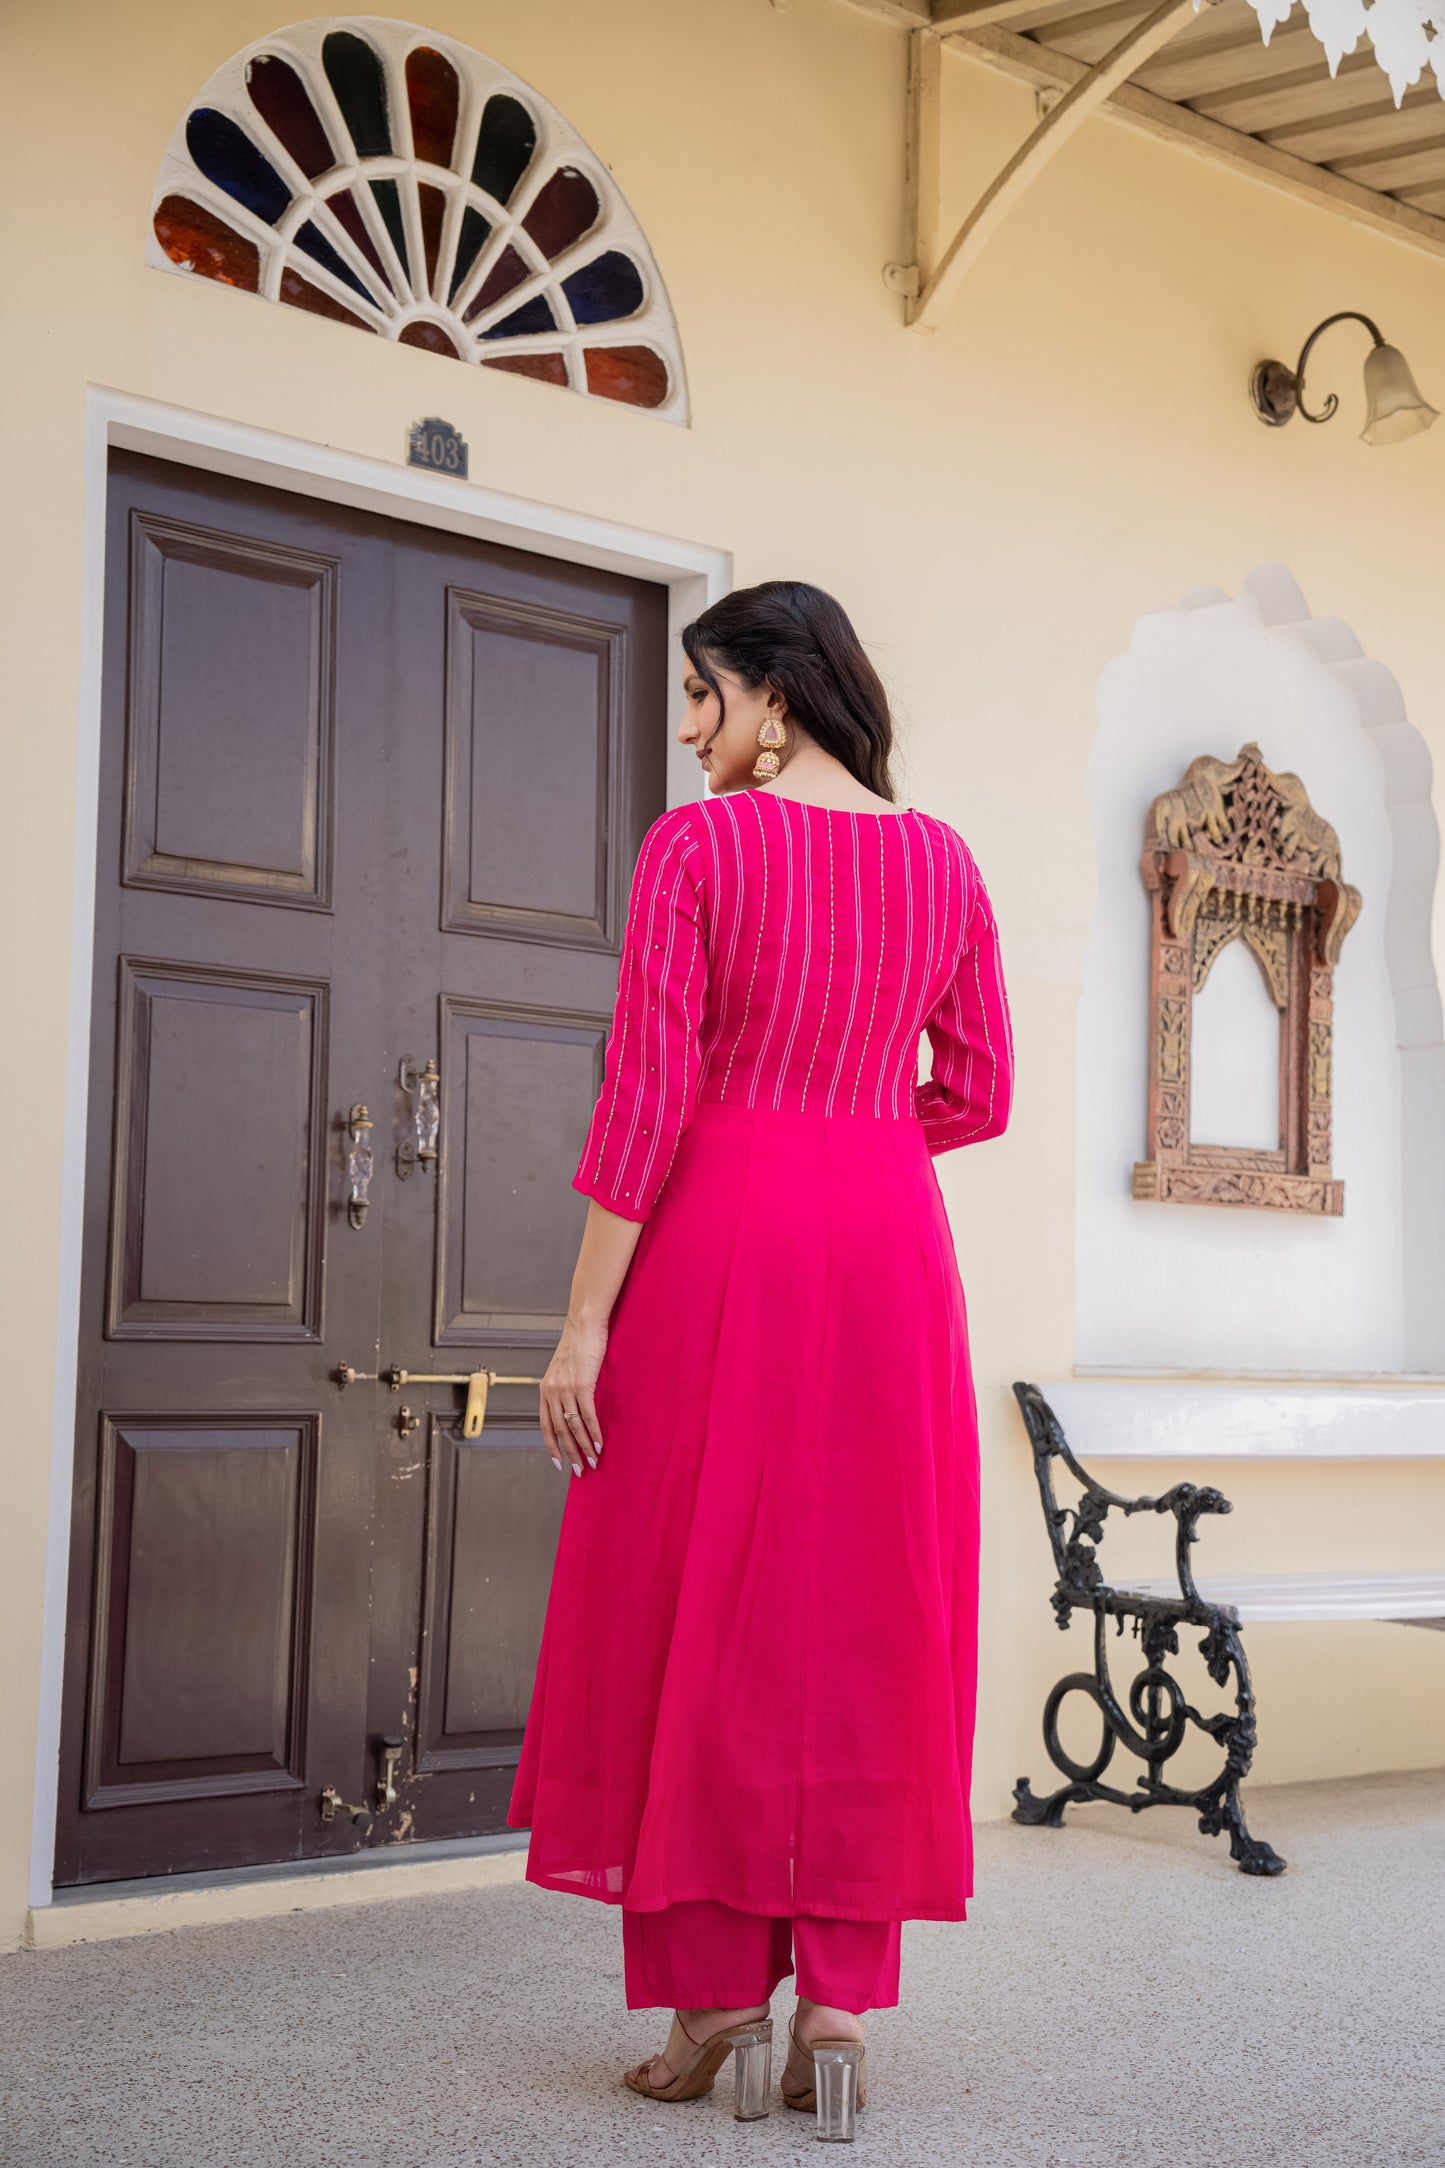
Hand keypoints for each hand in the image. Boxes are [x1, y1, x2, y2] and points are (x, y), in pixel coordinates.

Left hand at [540, 1316, 607, 1475]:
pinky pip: (587, 1416)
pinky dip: (594, 1433)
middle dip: (570, 1453)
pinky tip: (599, 1444)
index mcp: (545, 1390)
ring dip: (584, 1447)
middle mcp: (551, 1392)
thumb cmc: (578, 1345)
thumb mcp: (564, 1369)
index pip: (544, 1426)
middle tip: (579, 1470)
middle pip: (559, 1430)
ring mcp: (565, 1389)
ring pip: (573, 1426)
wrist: (584, 1324)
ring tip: (593, 1461)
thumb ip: (564, 1388)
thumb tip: (573, 1407)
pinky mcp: (582, 1385)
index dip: (551, 1446)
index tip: (558, 1463)